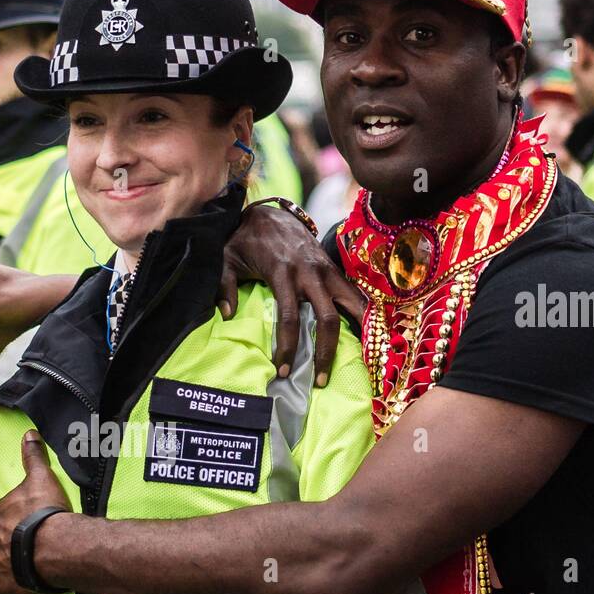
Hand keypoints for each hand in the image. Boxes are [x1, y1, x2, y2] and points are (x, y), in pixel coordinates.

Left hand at [0, 431, 70, 593]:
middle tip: (16, 550)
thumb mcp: (40, 478)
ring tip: (12, 579)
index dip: (3, 519)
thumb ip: (32, 456)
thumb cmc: (45, 513)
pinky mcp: (4, 593)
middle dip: (0, 548)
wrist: (53, 547)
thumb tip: (28, 433)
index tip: (14, 522)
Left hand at [222, 204, 364, 385]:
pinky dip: (364, 315)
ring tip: (360, 362)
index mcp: (283, 273)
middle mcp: (310, 273)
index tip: (283, 370)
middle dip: (325, 353)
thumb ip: (224, 286)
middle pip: (327, 319)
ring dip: (357, 333)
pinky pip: (355, 295)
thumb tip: (227, 314)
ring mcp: (327, 270)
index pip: (290, 318)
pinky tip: (369, 336)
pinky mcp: (335, 269)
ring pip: (352, 305)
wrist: (271, 213)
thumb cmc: (245, 240)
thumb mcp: (226, 258)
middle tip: (319, 380)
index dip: (288, 347)